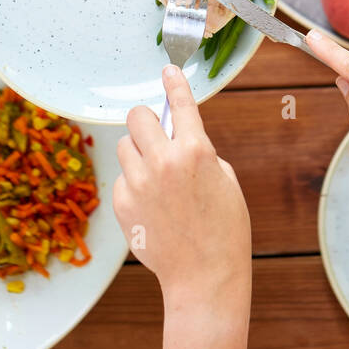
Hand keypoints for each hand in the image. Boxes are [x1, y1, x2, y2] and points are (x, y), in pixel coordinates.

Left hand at [113, 65, 251, 348]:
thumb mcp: (225, 181)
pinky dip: (134, 184)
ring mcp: (139, 183)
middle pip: (137, 117)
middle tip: (155, 136)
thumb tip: (177, 138)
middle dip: (146, 122)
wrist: (204, 277)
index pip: (180, 104)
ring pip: (125, 146)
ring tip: (156, 178)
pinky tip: (152, 205)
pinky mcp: (123, 204)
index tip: (168, 70)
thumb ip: (199, 152)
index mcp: (195, 152)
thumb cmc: (224, 229)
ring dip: (138, 153)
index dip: (174, 83)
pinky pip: (123, 178)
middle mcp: (163, 162)